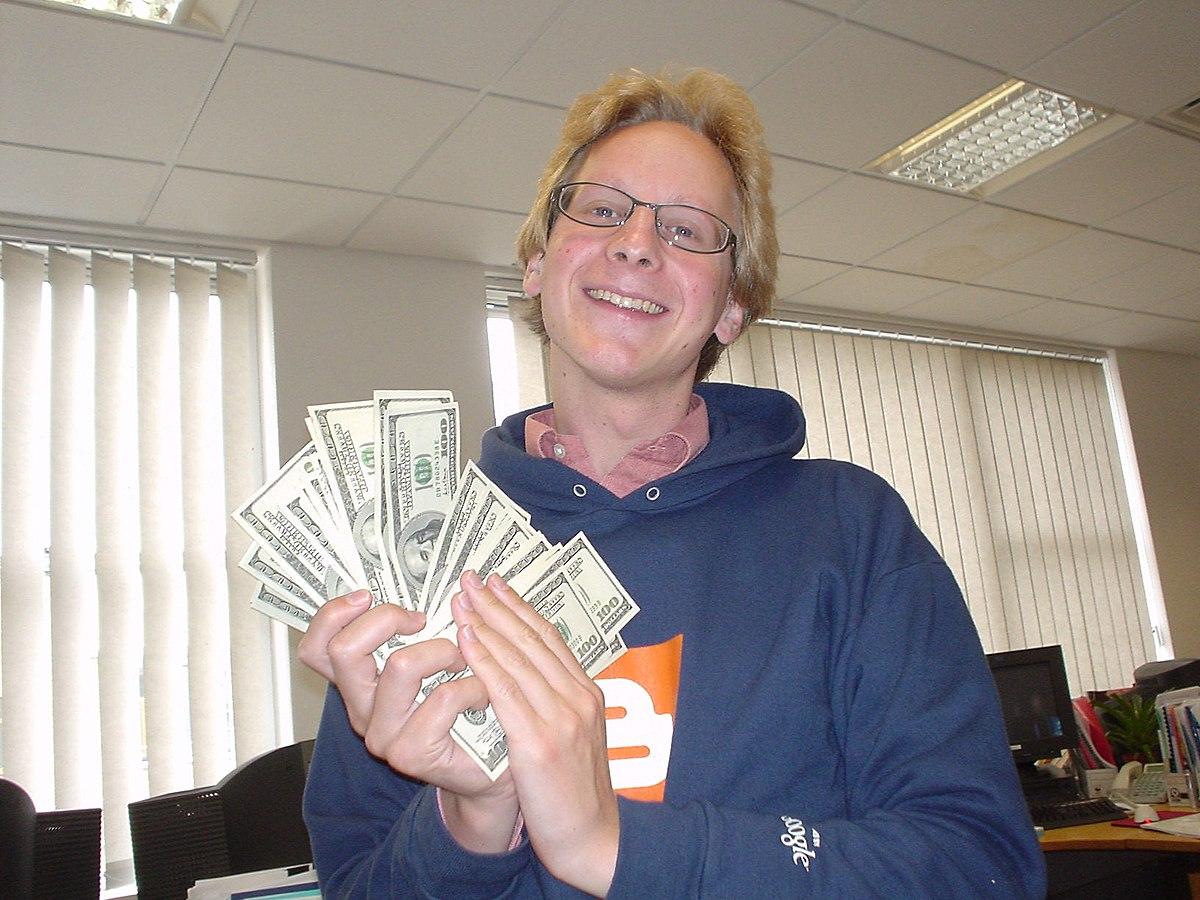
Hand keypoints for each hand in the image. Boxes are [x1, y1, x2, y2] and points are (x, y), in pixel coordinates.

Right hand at [298, 591, 518, 851]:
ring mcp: (382, 733)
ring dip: (443, 650)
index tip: (367, 595)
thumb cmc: (466, 706)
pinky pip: (443, 697)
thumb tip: (434, 584)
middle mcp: (361, 708)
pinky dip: (472, 685)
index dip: (333, 615)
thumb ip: (420, 631)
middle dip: (387, 619)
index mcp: (359, 682)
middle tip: (421, 620)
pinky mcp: (410, 753)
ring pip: (400, 665)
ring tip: (464, 660)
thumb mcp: (436, 661)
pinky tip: (484, 693)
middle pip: (345, 650)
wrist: (492, 768)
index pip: (316, 648)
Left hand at [452, 571, 618, 895]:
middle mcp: (577, 697)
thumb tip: (530, 675)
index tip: (495, 584)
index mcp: (587, 693)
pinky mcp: (539, 743)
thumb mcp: (578, 738)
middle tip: (470, 579)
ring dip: (486, 624)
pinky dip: (485, 661)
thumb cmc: (579, 794)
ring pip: (517, 658)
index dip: (519, 608)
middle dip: (498, 605)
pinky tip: (465, 641)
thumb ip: (558, 703)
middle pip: (532, 639)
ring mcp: (560, 718)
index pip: (549, 638)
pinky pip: (505, 692)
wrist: (595, 840)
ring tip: (461, 600)